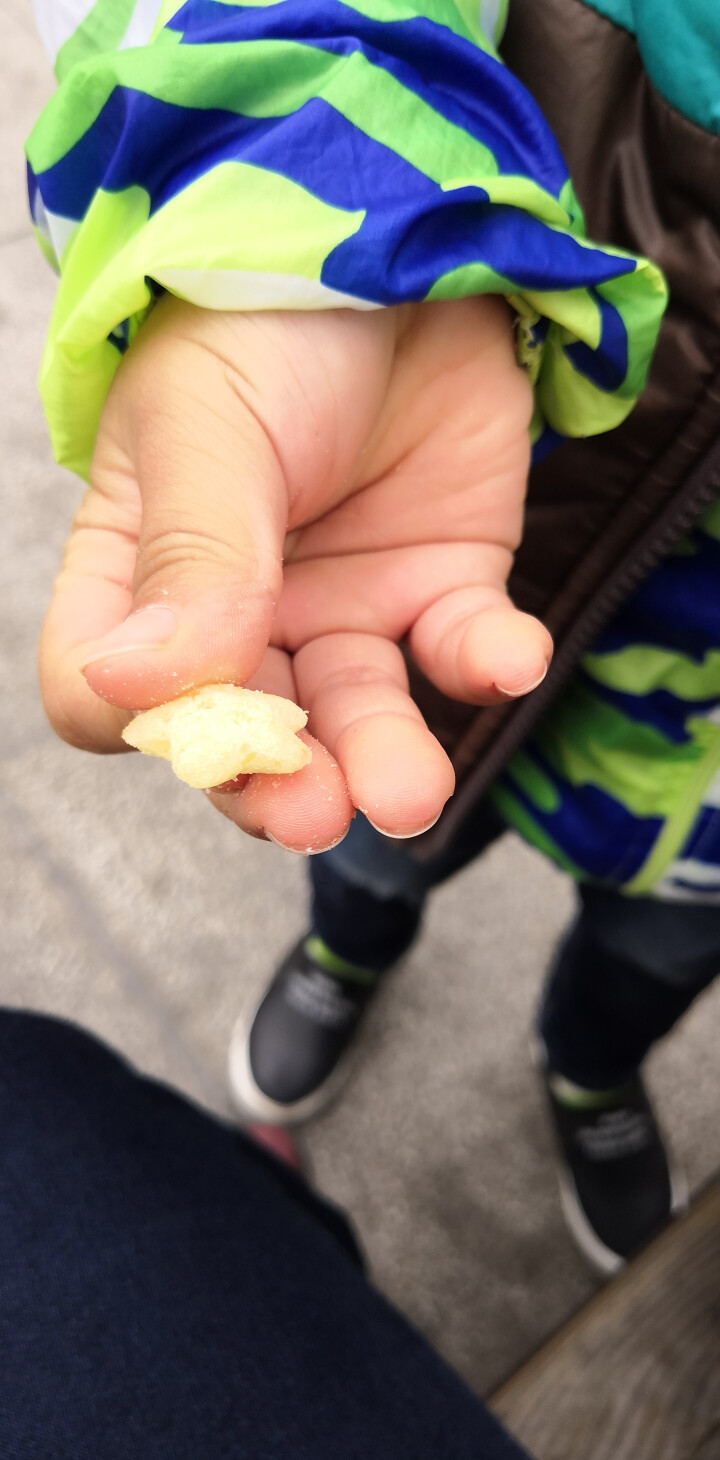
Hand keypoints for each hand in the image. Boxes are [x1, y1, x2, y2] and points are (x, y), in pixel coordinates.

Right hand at [40, 295, 550, 851]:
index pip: (107, 690)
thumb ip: (190, 555)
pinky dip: (486, 662)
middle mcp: (237, 612)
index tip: (193, 710)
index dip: (141, 719)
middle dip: (277, 785)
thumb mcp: (206, 424)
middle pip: (240, 736)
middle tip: (314, 810)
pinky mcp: (439, 588)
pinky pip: (461, 652)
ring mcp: (341, 605)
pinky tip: (503, 656)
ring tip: (408, 792)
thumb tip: (132, 686)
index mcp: (142, 573)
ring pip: (354, 717)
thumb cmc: (264, 318)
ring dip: (381, 757)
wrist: (400, 242)